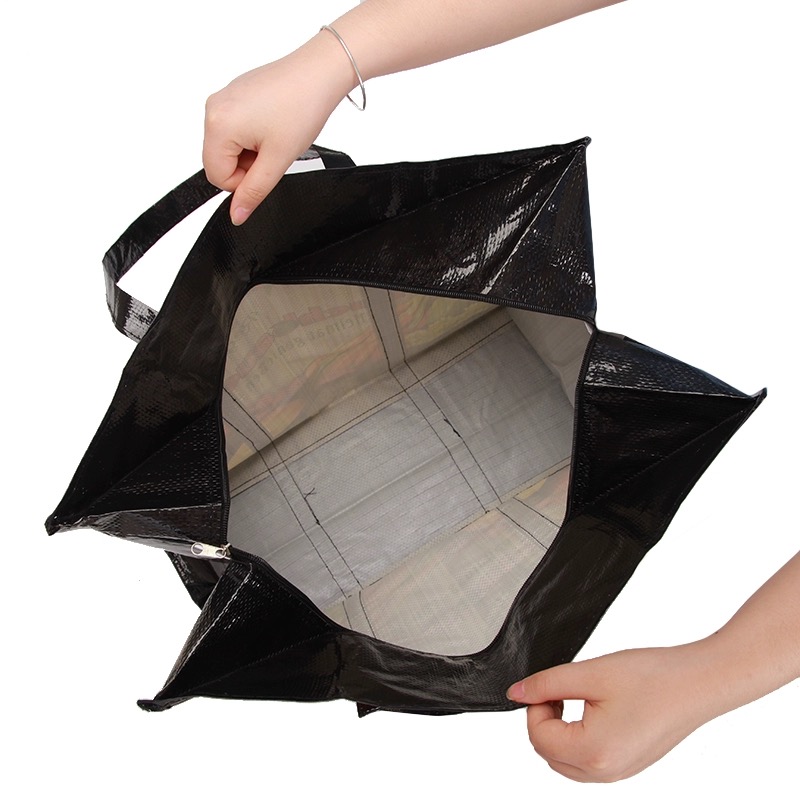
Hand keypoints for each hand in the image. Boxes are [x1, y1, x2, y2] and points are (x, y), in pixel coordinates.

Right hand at [203, 33, 355, 224]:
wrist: (319, 73)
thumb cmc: (301, 108)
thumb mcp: (277, 160)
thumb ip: (254, 191)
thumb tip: (237, 215)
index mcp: (218, 124)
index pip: (217, 176)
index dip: (243, 182)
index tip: (266, 168)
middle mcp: (213, 107)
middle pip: (220, 160)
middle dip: (247, 165)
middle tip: (273, 151)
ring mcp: (223, 98)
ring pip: (230, 146)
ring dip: (252, 150)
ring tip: (276, 136)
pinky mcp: (236, 93)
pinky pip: (236, 127)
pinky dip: (254, 134)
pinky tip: (274, 123)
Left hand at [506, 643, 717, 782]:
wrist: (700, 682)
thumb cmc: (652, 676)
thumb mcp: (590, 673)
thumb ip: (547, 684)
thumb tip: (517, 692)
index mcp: (594, 754)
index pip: (537, 738)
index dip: (535, 706)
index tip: (550, 684)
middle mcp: (606, 773)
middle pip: (549, 754)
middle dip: (545, 721)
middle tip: (562, 689)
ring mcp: (621, 774)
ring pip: (567, 761)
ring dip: (561, 731)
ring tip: (579, 697)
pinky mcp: (631, 765)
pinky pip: (590, 762)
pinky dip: (581, 738)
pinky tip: (596, 710)